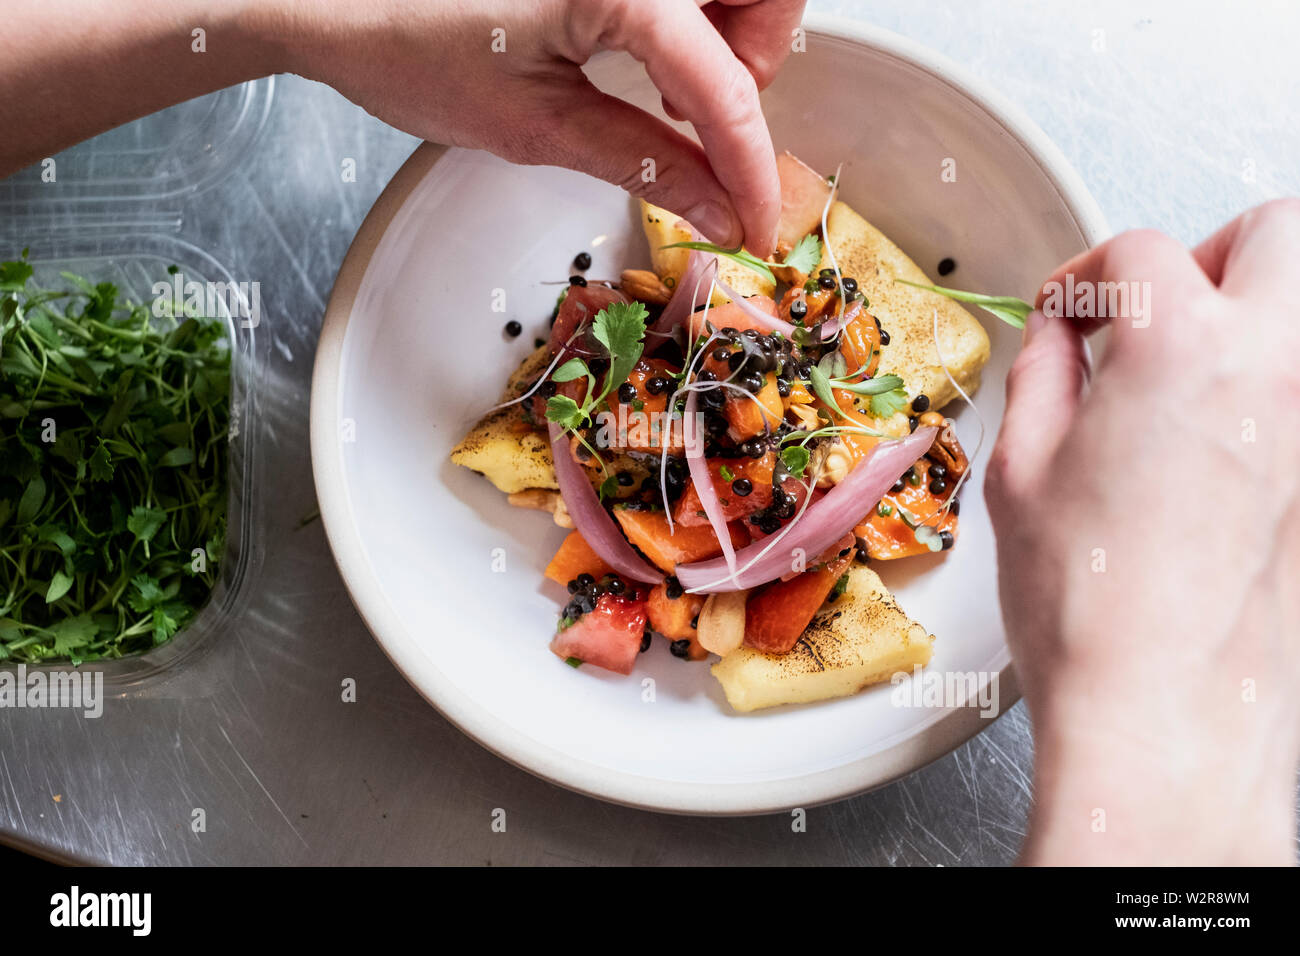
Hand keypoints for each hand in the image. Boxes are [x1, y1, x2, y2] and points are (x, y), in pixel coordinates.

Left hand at [269, 0, 805, 256]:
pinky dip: (699, 16)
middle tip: (717, 124)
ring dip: (737, 33)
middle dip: (761, 60)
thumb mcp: (537, 125)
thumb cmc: (409, 46)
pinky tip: (661, 57)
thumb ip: (644, 162)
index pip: (724, 86)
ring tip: (680, 93)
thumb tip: (719, 210)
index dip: (751, 167)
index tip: (756, 223)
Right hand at [985, 199, 1299, 863]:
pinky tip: (1217, 438)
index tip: (1066, 315)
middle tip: (1151, 308)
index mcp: (1184, 351)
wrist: (1161, 709)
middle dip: (1202, 253)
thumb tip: (1057, 339)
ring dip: (1250, 308)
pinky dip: (1270, 387)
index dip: (1083, 277)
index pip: (1139, 250)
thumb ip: (1041, 374)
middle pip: (1272, 234)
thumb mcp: (1021, 470)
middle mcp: (1280, 369)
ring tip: (1189, 367)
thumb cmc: (1091, 608)